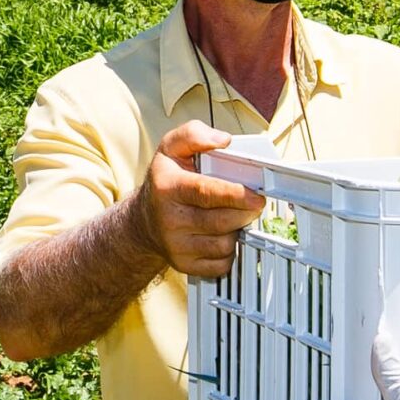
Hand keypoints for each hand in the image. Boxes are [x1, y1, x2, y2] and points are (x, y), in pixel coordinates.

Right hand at [132, 121, 263, 277]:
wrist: (143, 221)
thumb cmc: (163, 183)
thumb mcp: (171, 148)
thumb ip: (194, 134)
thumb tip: (223, 140)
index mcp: (168, 188)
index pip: (206, 192)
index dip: (235, 194)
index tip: (256, 194)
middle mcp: (169, 219)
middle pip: (221, 221)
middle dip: (245, 212)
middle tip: (252, 201)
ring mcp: (176, 245)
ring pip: (224, 243)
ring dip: (236, 229)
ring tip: (230, 215)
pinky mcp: (185, 265)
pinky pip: (221, 263)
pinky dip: (229, 250)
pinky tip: (222, 235)